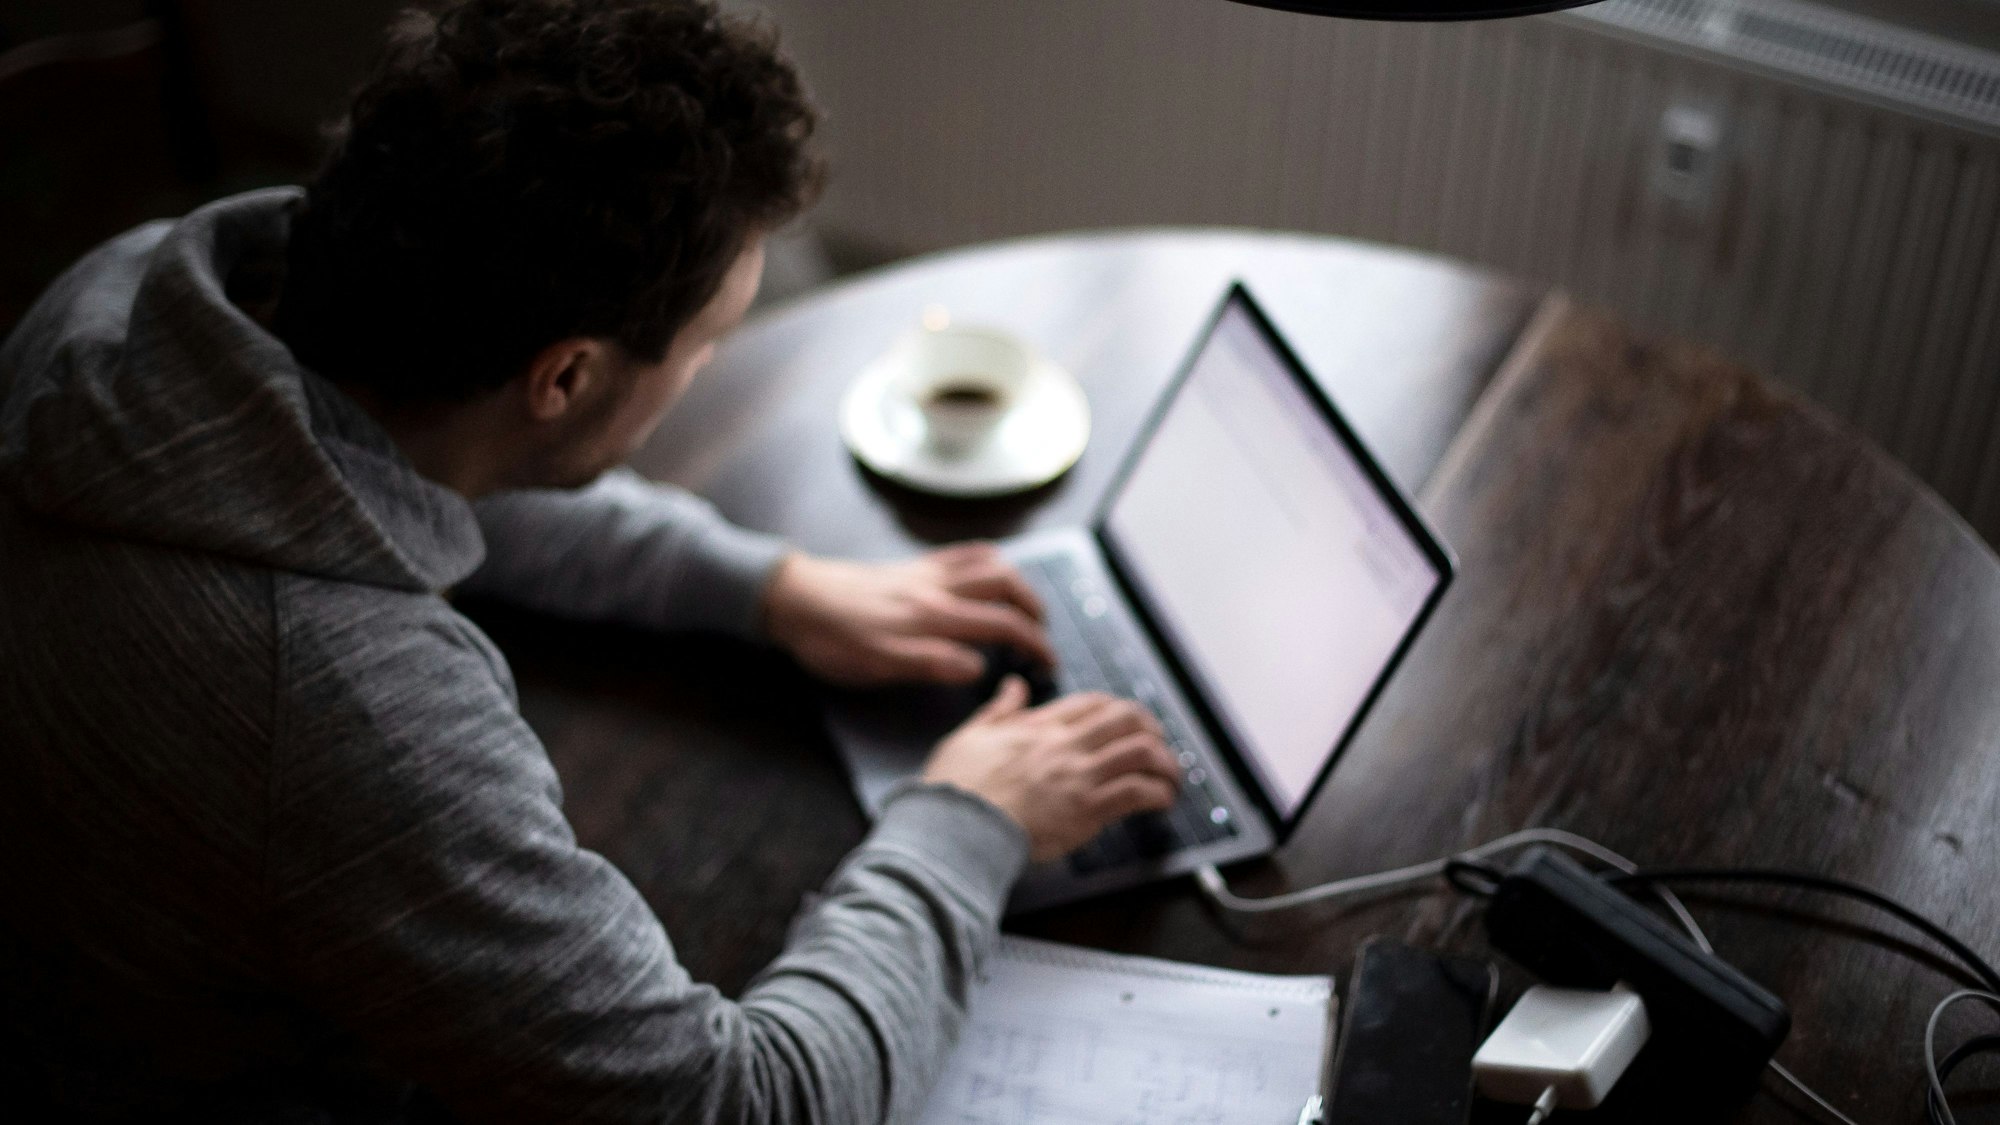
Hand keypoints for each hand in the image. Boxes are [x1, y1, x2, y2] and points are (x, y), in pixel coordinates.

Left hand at [762, 543, 1054, 686]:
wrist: (793, 598)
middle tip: (1044, 635)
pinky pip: (961, 552)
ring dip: (1017, 582)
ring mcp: (925, 572)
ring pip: (989, 563)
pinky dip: (989, 558)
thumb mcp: (876, 665)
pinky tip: (992, 570)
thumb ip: (930, 663)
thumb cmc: (831, 639)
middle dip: (1034, 609)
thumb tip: (979, 668)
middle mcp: (936, 588)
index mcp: (932, 617)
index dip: (1034, 643)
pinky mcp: (912, 564)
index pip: (1001, 625)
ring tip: (1026, 605)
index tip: (1050, 664)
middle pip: (1005, 586)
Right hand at [922, 679, 1180, 862]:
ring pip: (1141, 752)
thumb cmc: (956, 788)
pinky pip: (1136, 792)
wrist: (955, 826)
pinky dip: (1157, 794)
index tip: (1128, 722)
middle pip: (1128, 718)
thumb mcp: (970, 735)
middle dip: (1152, 729)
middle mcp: (1065, 745)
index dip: (1118, 709)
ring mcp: (1078, 775)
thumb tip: (1012, 687)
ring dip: (1165, 763)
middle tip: (1158, 746)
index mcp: (1039, 726)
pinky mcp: (1086, 809)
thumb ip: (998, 710)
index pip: (1093, 703)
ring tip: (1170, 778)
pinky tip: (1162, 801)